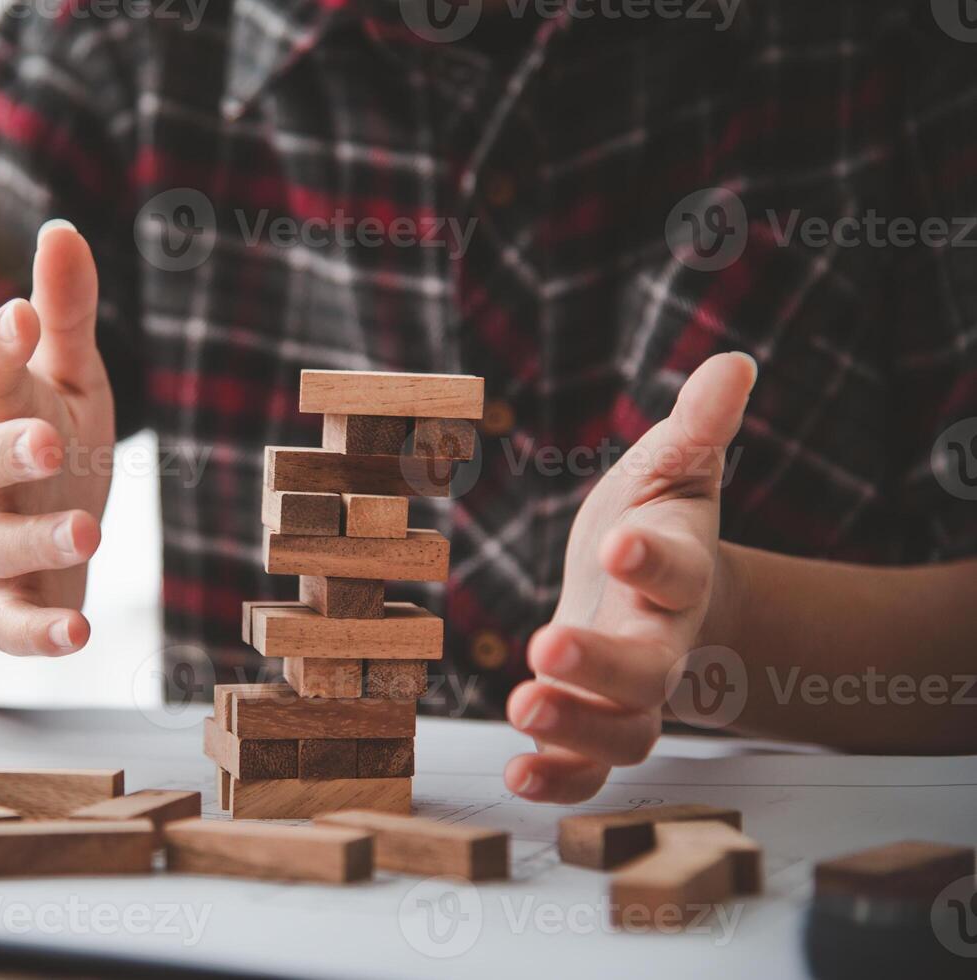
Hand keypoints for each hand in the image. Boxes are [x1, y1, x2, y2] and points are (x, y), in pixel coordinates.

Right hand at [0, 220, 114, 655]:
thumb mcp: (64, 382)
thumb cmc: (43, 451)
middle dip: (3, 449)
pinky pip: (13, 625)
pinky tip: (77, 637)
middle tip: (45, 441)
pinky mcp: (6, 608)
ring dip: (39, 539)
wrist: (5, 556)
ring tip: (91, 533)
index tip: (19, 316)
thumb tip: (62, 229)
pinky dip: (40, 633)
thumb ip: (64, 316)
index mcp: (1, 414)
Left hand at [503, 353, 757, 801]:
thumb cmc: (655, 522)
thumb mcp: (670, 468)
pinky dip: (559, 777)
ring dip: (573, 726)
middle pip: (648, 669)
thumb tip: (734, 362)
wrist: (652, 588)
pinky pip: (587, 767)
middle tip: (547, 648)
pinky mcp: (594, 721)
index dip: (656, 561)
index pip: (679, 571)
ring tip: (521, 707)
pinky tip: (517, 773)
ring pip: (622, 729)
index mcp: (679, 571)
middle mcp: (661, 641)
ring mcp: (630, 691)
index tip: (623, 544)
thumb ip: (697, 426)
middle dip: (602, 665)